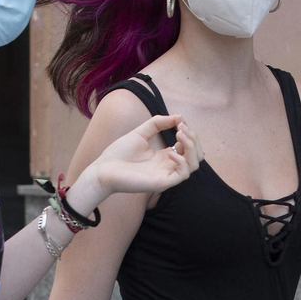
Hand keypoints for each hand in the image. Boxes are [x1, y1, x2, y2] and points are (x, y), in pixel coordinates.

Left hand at [71, 115, 201, 209]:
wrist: (103, 169)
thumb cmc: (118, 153)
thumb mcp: (140, 133)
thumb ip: (158, 123)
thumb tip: (179, 116)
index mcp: (165, 156)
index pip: (188, 146)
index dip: (188, 132)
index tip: (180, 121)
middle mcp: (169, 165)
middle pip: (197, 155)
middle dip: (194, 138)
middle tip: (181, 128)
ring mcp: (167, 175)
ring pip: (195, 164)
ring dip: (192, 147)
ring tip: (179, 134)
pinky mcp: (162, 183)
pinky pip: (183, 174)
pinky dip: (182, 160)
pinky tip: (169, 151)